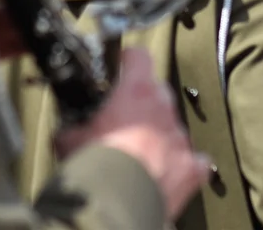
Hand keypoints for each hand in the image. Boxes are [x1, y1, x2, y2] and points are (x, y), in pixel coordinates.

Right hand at [56, 48, 209, 220]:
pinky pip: (194, 160)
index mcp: (136, 93)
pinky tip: (169, 174)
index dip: (131, 59)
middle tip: (123, 122)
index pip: (140, 58)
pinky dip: (183, 165)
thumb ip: (74, 126)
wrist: (115, 204)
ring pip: (174, 127)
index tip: (125, 61)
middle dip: (142, 104)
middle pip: (158, 94)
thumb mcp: (70, 140)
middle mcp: (164, 109)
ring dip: (159, 136)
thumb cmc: (93, 167)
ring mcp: (181, 137)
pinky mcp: (192, 166)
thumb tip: (68, 130)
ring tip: (138, 156)